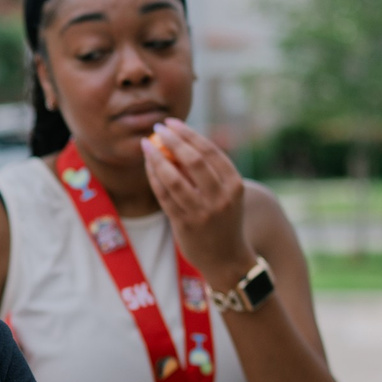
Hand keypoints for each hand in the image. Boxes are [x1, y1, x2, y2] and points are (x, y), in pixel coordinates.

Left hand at [142, 119, 253, 286]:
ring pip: (173, 179)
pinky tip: (148, 166)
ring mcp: (202, 212)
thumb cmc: (224, 219)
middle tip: (158, 127)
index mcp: (234, 185)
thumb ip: (209, 170)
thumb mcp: (227, 194)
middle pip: (193, 161)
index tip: (172, 122)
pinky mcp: (184, 224)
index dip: (189, 134)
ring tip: (147, 145)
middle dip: (173, 140)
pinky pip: (164, 196)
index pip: (210, 151)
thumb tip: (179, 139)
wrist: (227, 259)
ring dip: (157, 158)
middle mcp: (220, 198)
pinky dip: (154, 178)